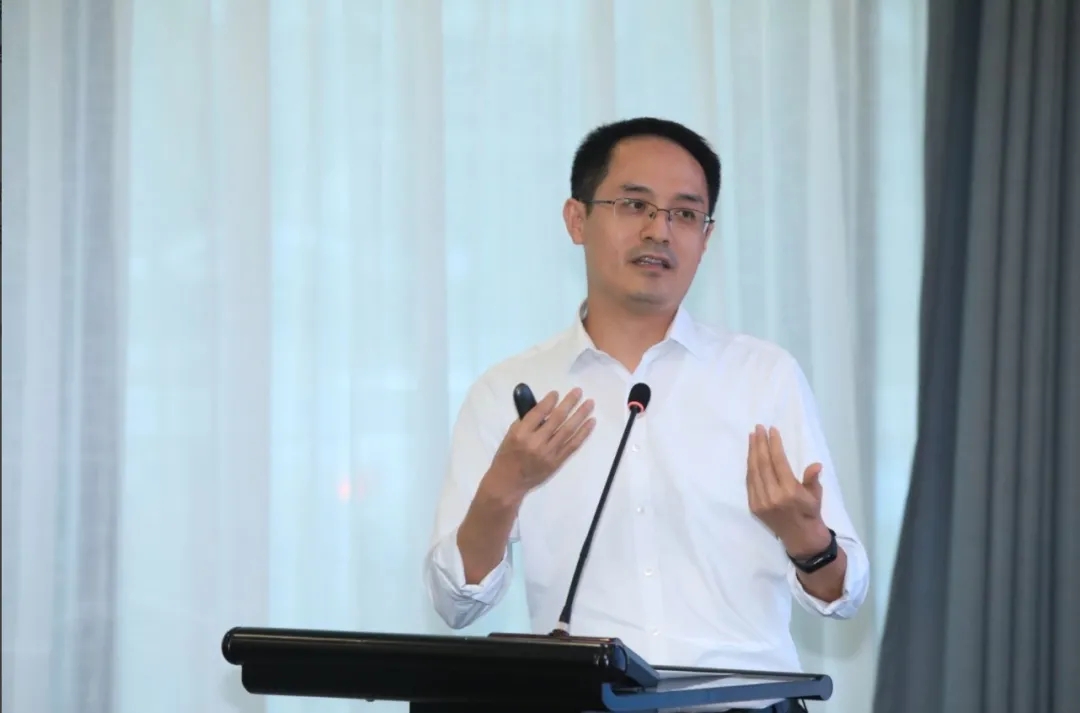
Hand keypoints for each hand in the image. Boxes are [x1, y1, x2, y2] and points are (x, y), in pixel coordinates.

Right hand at [485, 388, 595, 501]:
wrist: (509, 482)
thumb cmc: (507, 456)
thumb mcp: (511, 434)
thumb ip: (527, 420)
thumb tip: (545, 405)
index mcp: (521, 433)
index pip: (538, 412)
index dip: (549, 401)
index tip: (557, 393)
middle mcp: (536, 443)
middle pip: (557, 419)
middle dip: (569, 403)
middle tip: (578, 391)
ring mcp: (548, 453)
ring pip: (568, 430)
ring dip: (581, 415)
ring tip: (590, 403)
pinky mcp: (557, 462)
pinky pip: (573, 445)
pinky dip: (583, 433)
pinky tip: (591, 422)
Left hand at [746, 425, 830, 556]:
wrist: (800, 538)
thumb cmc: (810, 513)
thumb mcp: (816, 496)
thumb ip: (812, 479)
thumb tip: (816, 465)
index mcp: (789, 492)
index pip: (778, 462)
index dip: (774, 444)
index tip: (771, 430)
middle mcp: (772, 496)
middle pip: (762, 464)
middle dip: (759, 444)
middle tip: (758, 428)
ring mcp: (760, 502)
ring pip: (753, 472)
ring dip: (752, 453)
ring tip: (752, 437)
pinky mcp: (753, 506)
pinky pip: (750, 482)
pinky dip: (750, 467)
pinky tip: (751, 456)